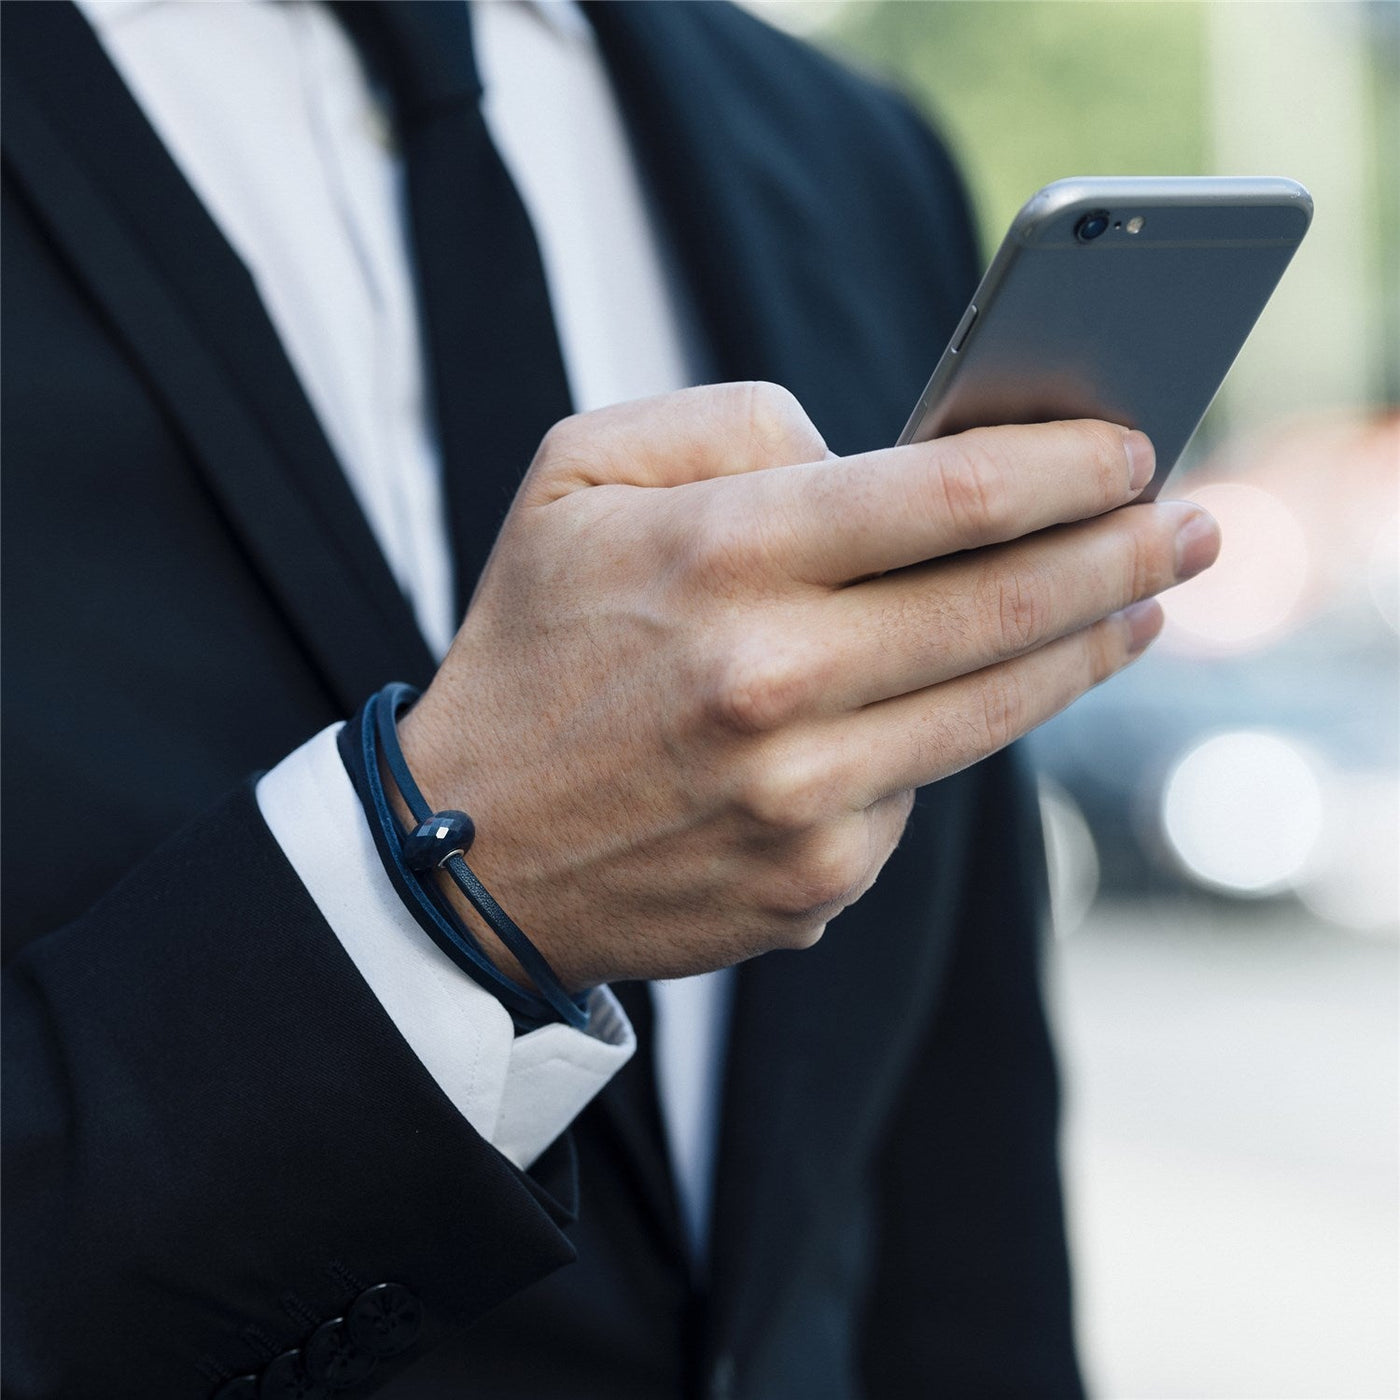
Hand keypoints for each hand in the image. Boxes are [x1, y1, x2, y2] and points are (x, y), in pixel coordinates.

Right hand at [399, 384, 1218, 989]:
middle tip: (1193, 528)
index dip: (1065, 469)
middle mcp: (772, 683)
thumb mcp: (573, 476)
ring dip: (1089, 651)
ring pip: (994, 709)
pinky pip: (919, 793)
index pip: (949, 496)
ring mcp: (802, 800)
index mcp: (719, 558)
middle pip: (1007, 607)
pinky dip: (940, 739)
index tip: (1131, 452)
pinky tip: (937, 709)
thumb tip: (869, 450)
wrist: (468, 844)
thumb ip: (725, 421)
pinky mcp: (815, 884)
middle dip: (1125, 557)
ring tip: (1140, 609)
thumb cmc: (530, 642)